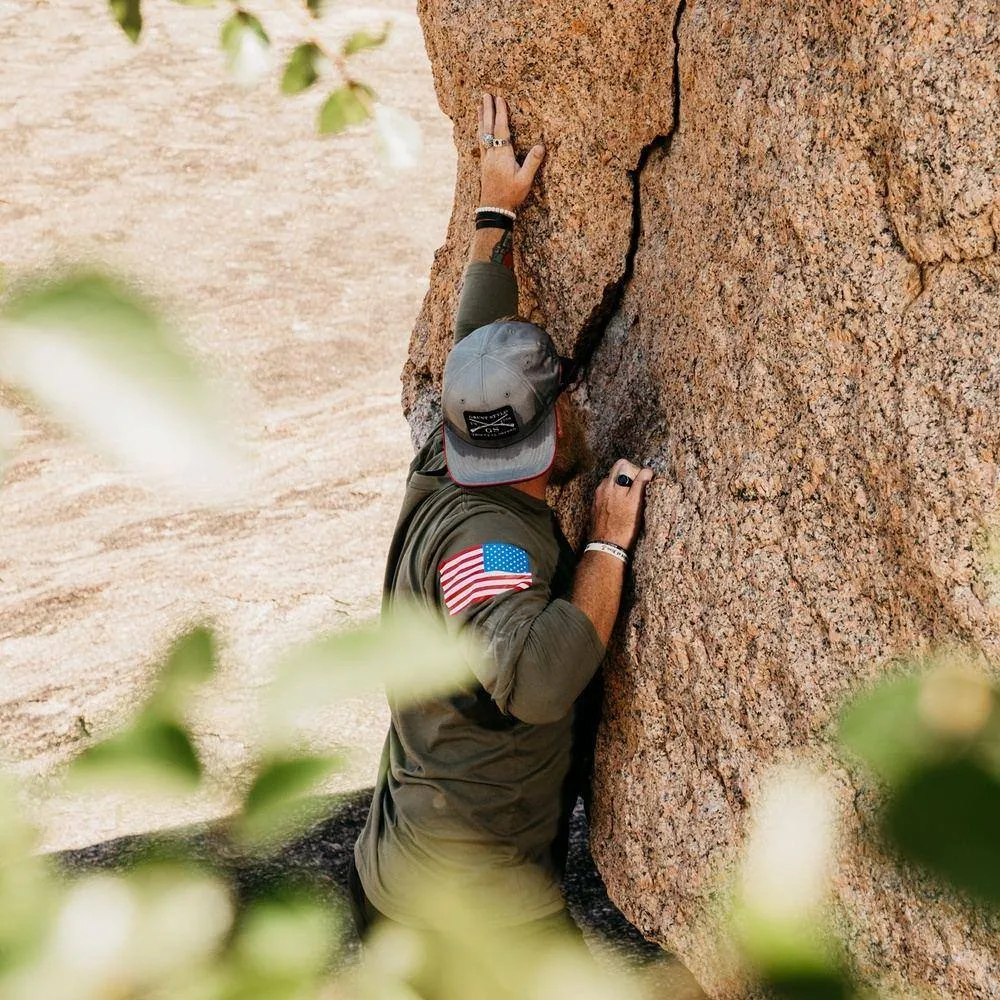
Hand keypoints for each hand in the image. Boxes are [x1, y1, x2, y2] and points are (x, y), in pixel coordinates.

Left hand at [477, 93, 544, 211]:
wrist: (494, 209)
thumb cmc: (511, 195)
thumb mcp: (525, 180)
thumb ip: (532, 162)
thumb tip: (541, 146)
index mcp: (502, 155)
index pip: (501, 129)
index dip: (501, 113)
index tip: (499, 98)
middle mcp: (492, 154)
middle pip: (488, 128)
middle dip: (487, 110)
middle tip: (485, 95)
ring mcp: (486, 160)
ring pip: (482, 134)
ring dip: (481, 119)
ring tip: (478, 107)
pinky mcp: (484, 165)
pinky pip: (481, 144)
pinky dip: (480, 133)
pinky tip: (480, 131)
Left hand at [589, 459, 653, 550]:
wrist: (606, 545)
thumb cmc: (624, 529)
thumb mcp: (637, 509)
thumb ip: (640, 487)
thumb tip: (647, 473)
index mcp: (622, 490)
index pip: (634, 469)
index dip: (643, 472)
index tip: (647, 476)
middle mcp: (609, 488)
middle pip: (620, 465)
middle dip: (629, 469)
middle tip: (635, 481)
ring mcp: (600, 493)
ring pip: (611, 475)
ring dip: (618, 478)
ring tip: (625, 491)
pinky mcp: (595, 500)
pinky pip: (603, 486)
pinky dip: (610, 487)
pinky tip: (616, 499)